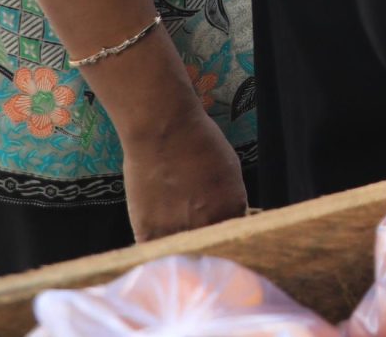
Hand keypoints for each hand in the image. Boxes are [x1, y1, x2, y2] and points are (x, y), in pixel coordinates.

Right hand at [120, 104, 248, 241]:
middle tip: (197, 237)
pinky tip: (159, 244)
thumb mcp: (229, 171)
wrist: (163, 131)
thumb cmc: (200, 142)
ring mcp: (178, 232)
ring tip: (176, 237)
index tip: (222, 235)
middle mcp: (209, 226)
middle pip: (211, 247)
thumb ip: (229, 199)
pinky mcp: (149, 234)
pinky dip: (158, 250)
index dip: (227, 236)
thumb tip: (226, 215)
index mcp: (233, 210)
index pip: (235, 235)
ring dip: (182, 250)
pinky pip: (156, 253)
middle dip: (207, 243)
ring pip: (183, 254)